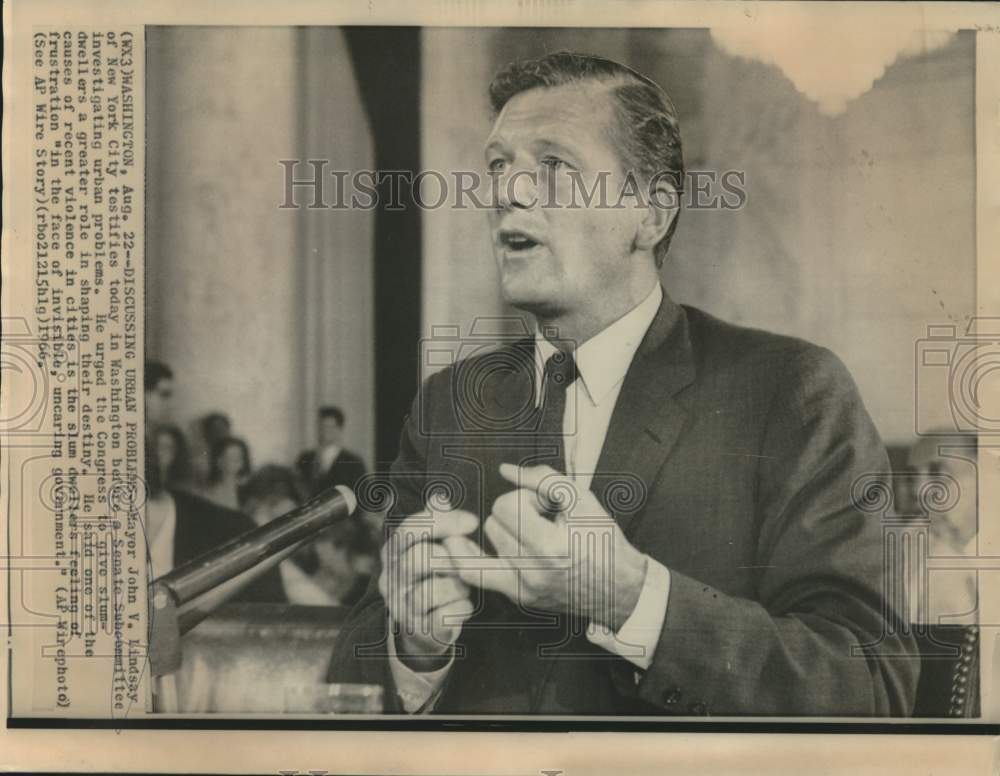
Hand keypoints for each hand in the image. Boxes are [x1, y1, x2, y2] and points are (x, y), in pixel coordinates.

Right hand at [379, 502, 477, 670]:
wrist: (425, 629)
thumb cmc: (433, 578)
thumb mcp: (432, 545)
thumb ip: (434, 521)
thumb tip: (439, 496)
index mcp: (392, 552)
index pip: (409, 528)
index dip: (443, 521)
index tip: (473, 521)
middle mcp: (390, 578)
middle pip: (419, 559)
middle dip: (452, 560)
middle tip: (467, 564)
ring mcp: (401, 607)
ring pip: (430, 591)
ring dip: (457, 587)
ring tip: (463, 587)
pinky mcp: (418, 631)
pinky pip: (442, 617)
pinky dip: (461, 609)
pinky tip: (464, 605)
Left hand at [450, 464, 647, 630]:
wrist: (619, 588)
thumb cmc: (603, 541)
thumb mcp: (582, 500)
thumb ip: (542, 478)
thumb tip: (505, 470)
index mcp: (549, 547)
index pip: (506, 506)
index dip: (525, 497)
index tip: (545, 505)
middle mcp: (531, 572)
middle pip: (492, 523)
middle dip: (514, 512)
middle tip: (541, 519)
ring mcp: (522, 589)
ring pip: (486, 543)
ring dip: (504, 532)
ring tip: (531, 535)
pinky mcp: (518, 598)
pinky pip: (476, 575)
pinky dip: (470, 556)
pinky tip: (464, 544)